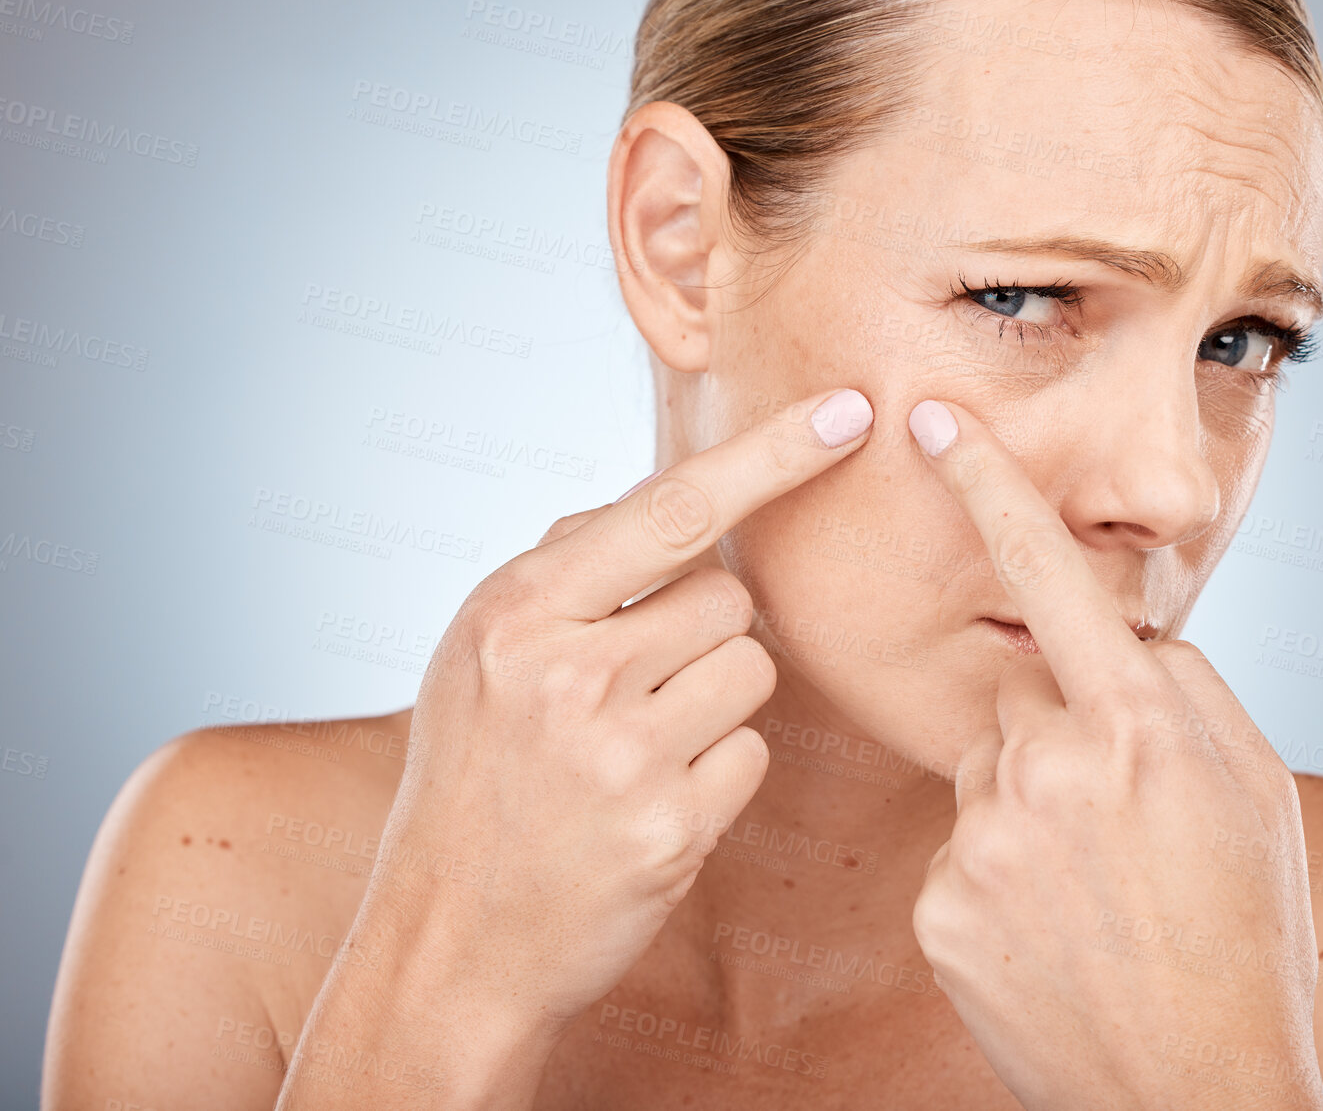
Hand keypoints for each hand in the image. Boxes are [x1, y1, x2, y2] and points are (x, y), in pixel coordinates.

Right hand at [303, 387, 873, 1083]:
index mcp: (518, 611)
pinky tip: (650, 803)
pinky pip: (751, 754)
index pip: (670, 509)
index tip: (846, 412)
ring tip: (636, 747)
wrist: (448, 939)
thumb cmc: (474, 777)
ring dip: (717, 701)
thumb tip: (684, 501)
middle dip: (704, 633)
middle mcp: (568, 674)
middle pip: (728, 599)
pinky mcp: (669, 830)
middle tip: (633, 689)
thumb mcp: (482, 652)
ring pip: (753, 672)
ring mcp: (621, 757)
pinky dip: (718, 773)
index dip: (768, 456)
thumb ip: (574, 571)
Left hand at [905, 400, 1322, 1110]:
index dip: (990, 491)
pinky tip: (1048, 925)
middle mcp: (1048, 769)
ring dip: (1026, 807)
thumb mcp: (1256, 792)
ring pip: (986, 775)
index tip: (937, 427)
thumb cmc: (1246, 935)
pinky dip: (994, 875)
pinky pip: (958, 850)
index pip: (1049, 577)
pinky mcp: (940, 904)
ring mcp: (983, 840)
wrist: (1199, 1087)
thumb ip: (1187, 691)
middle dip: (1055, 735)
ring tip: (1089, 886)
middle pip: (1019, 700)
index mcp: (1136, 728)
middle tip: (1114, 822)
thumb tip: (1125, 638)